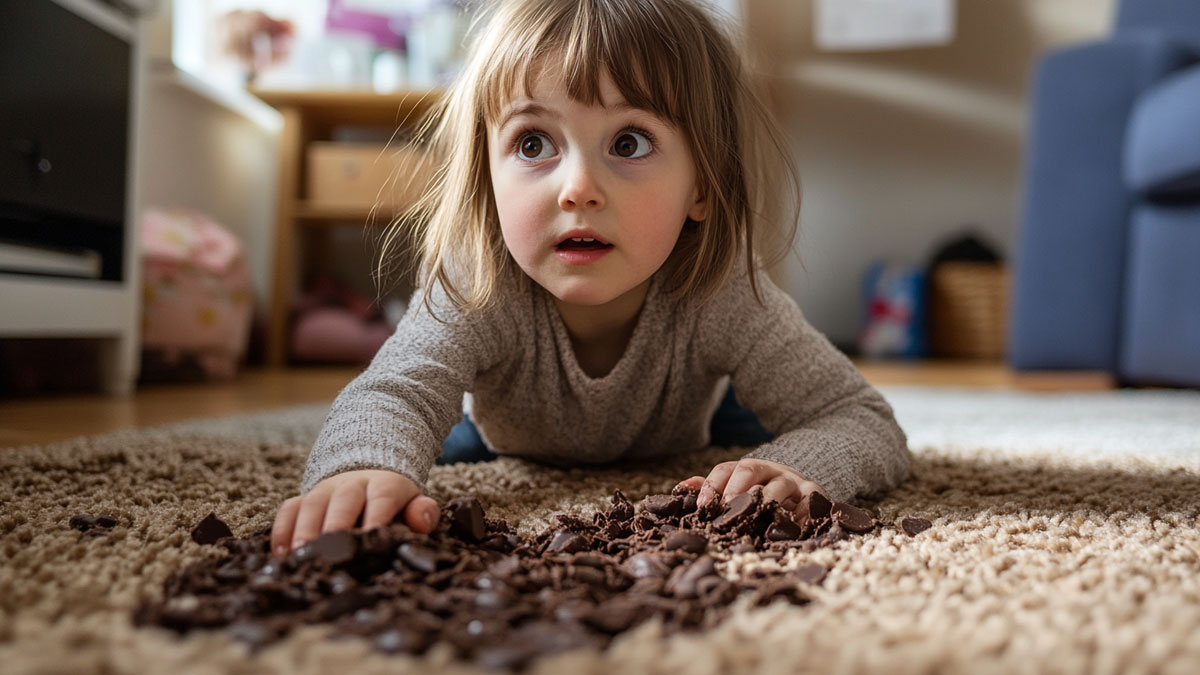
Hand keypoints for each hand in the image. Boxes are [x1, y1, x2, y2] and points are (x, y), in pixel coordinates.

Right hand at [270, 469, 437, 556]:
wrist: (368, 474)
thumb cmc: (393, 502)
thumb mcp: (413, 503)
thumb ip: (423, 513)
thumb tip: (421, 521)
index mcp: (384, 485)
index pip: (382, 497)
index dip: (377, 516)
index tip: (371, 538)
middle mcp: (351, 484)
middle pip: (343, 499)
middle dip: (336, 523)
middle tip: (329, 549)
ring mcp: (324, 490)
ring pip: (312, 504)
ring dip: (305, 529)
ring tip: (301, 555)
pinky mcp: (303, 499)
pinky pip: (289, 509)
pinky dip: (282, 530)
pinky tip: (281, 554)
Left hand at [675, 458, 822, 507]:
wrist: (800, 490)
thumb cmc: (761, 494)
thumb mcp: (736, 489)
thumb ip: (710, 489)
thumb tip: (681, 488)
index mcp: (746, 469)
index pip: (724, 470)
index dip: (712, 486)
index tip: (703, 507)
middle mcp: (768, 470)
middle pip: (749, 469)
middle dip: (735, 489)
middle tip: (727, 511)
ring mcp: (792, 481)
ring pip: (778, 486)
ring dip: (766, 502)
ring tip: (756, 519)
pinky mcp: (813, 495)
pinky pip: (810, 501)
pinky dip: (801, 514)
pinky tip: (792, 528)